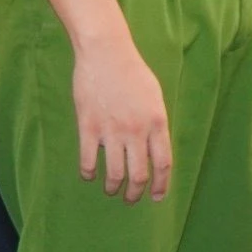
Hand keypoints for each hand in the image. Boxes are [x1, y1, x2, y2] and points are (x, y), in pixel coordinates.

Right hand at [72, 36, 171, 203]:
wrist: (106, 53)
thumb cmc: (132, 72)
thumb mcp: (155, 96)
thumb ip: (156, 123)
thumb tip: (154, 150)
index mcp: (157, 121)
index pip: (163, 163)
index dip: (161, 185)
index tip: (157, 197)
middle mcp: (136, 130)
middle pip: (139, 176)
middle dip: (135, 193)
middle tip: (131, 198)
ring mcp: (112, 130)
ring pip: (114, 174)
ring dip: (113, 188)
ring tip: (111, 190)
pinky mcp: (88, 128)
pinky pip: (88, 162)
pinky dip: (89, 174)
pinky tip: (90, 175)